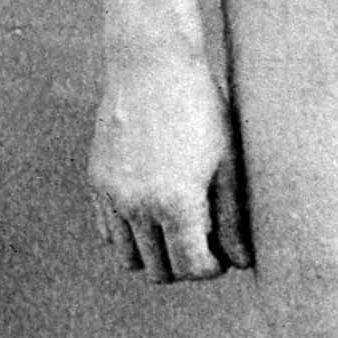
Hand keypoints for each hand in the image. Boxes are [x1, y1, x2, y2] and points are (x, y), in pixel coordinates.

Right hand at [87, 54, 250, 281]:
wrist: (150, 65)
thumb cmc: (199, 109)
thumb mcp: (226, 163)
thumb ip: (231, 218)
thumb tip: (241, 260)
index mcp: (176, 203)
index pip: (192, 268)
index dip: (212, 268)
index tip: (222, 255)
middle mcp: (137, 206)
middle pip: (159, 272)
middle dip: (184, 266)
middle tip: (203, 243)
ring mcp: (111, 196)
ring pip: (129, 259)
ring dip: (154, 255)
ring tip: (177, 230)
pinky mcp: (96, 182)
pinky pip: (108, 232)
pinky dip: (129, 235)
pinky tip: (152, 211)